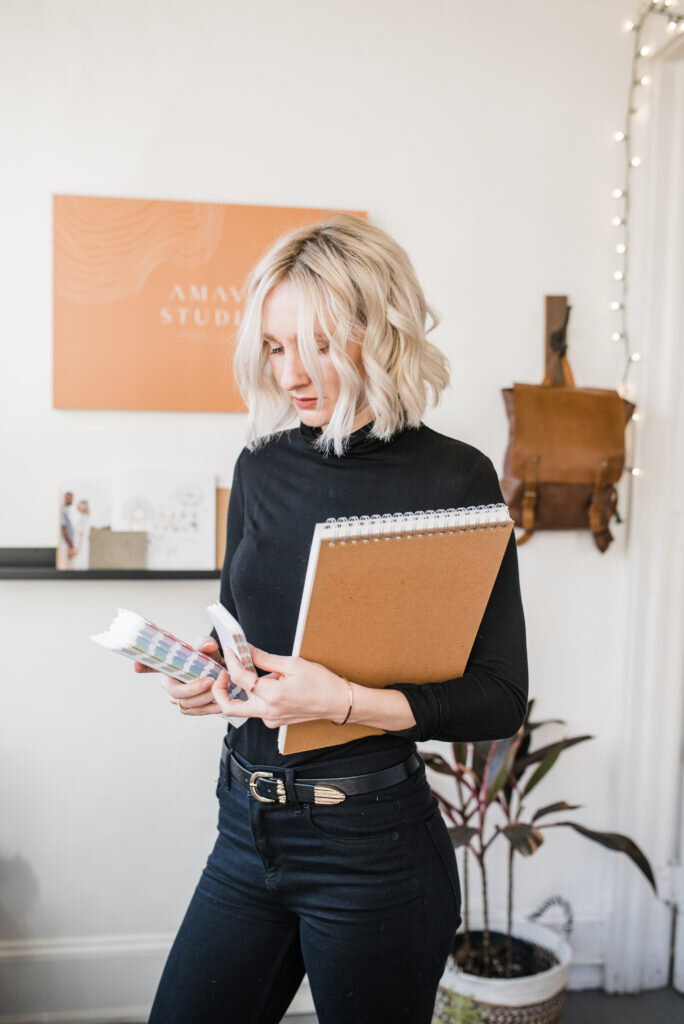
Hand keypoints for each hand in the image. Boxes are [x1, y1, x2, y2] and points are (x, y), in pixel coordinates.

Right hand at [134, 636, 224, 715]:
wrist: (220, 673)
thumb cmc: (208, 659)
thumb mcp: (207, 648)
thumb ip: (206, 644)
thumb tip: (207, 646)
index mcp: (169, 669)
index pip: (152, 666)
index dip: (143, 665)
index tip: (137, 665)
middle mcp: (170, 686)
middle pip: (176, 693)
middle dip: (193, 689)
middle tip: (210, 681)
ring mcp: (179, 699)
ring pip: (188, 705)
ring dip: (205, 699)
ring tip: (219, 690)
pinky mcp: (190, 709)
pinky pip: (197, 712)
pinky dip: (210, 708)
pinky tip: (220, 701)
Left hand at [211, 646, 349, 729]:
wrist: (337, 702)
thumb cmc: (321, 683)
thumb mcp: (293, 664)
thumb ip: (265, 658)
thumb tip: (246, 650)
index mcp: (272, 695)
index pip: (240, 678)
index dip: (232, 661)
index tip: (230, 650)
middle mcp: (268, 712)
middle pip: (229, 707)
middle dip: (219, 691)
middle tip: (222, 673)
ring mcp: (270, 719)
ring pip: (243, 708)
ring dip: (243, 691)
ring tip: (256, 673)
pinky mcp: (274, 721)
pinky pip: (256, 710)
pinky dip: (256, 696)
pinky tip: (270, 684)